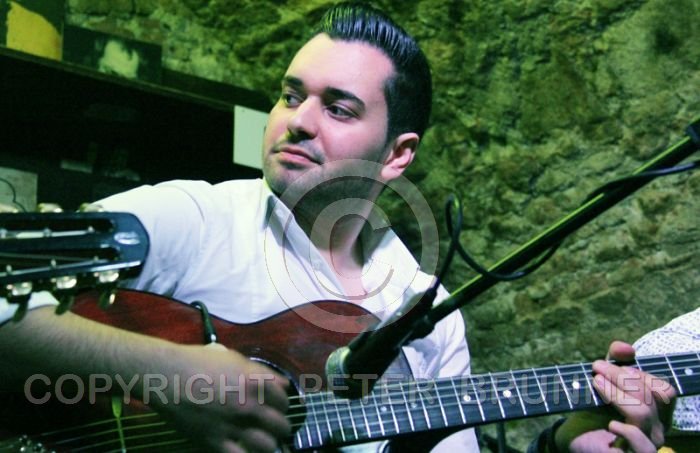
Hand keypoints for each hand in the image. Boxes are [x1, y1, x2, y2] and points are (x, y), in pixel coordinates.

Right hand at [149, 344, 290, 452]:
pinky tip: (246, 449)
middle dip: (281, 426)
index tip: (278, 405)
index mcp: (256, 381)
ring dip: (269, 444)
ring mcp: (233, 425)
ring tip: (265, 441)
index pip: (284, 398)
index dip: (283, 402)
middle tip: (275, 426)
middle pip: (281, 424)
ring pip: (268, 445)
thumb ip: (259, 371)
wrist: (167, 376)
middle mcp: (249, 404)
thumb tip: (280, 382)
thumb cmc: (198, 361)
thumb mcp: (233, 357)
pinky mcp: (215, 441)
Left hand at [556, 341, 675, 452]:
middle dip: (622, 377)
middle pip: (653, 396)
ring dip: (616, 394)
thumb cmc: (593, 409)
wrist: (573, 437)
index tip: (612, 366)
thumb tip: (626, 347)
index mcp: (657, 411)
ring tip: (596, 384)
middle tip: (597, 368)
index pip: (664, 390)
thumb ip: (615, 362)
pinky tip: (610, 424)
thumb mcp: (604, 381)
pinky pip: (641, 444)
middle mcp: (658, 429)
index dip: (639, 373)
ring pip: (643, 414)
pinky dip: (626, 430)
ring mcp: (647, 444)